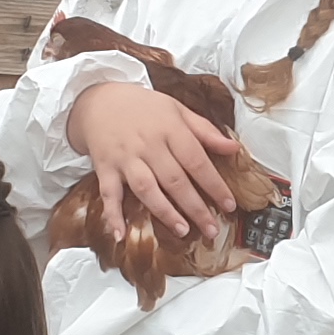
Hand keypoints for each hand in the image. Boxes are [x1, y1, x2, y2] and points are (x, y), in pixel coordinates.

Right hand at [68, 77, 246, 241]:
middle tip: (212, 229)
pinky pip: (109, 194)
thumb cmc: (143, 107)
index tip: (229, 205)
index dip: (215, 184)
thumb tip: (233, 148)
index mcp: (170, 129)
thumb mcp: (177, 110)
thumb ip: (205, 131)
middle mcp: (148, 145)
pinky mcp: (105, 168)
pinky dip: (113, 215)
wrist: (100, 100)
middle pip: (175, 180)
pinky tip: (120, 234)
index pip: (197, 161)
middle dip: (195, 207)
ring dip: (164, 211)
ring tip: (182, 230)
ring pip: (146, 189)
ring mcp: (125, 158)